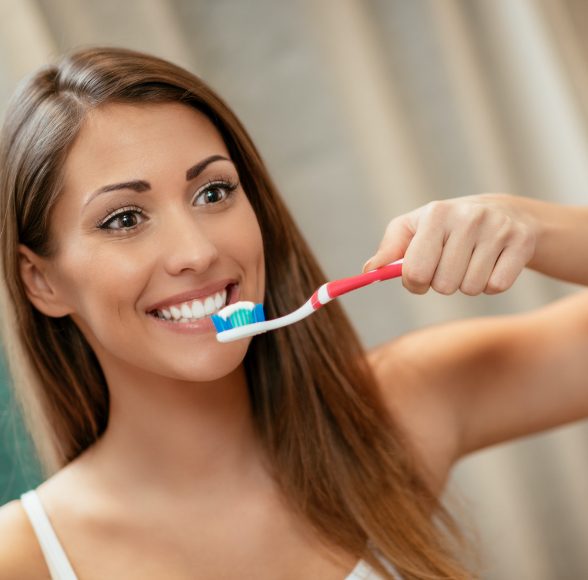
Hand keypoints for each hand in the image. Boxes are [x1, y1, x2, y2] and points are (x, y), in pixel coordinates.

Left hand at [362, 193, 536, 294]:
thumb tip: (369, 272)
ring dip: (465, 284)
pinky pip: (496, 287)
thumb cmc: (445, 227)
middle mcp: (468, 218)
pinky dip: (489, 285)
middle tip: (448, 265)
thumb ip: (388, 251)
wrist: (501, 212)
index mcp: (436, 214)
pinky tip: (490, 264)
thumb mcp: (412, 230)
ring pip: (470, 288)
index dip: (414, 282)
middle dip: (441, 283)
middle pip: (444, 285)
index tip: (419, 275)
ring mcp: (497, 229)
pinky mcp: (521, 243)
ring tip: (470, 262)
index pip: (415, 271)